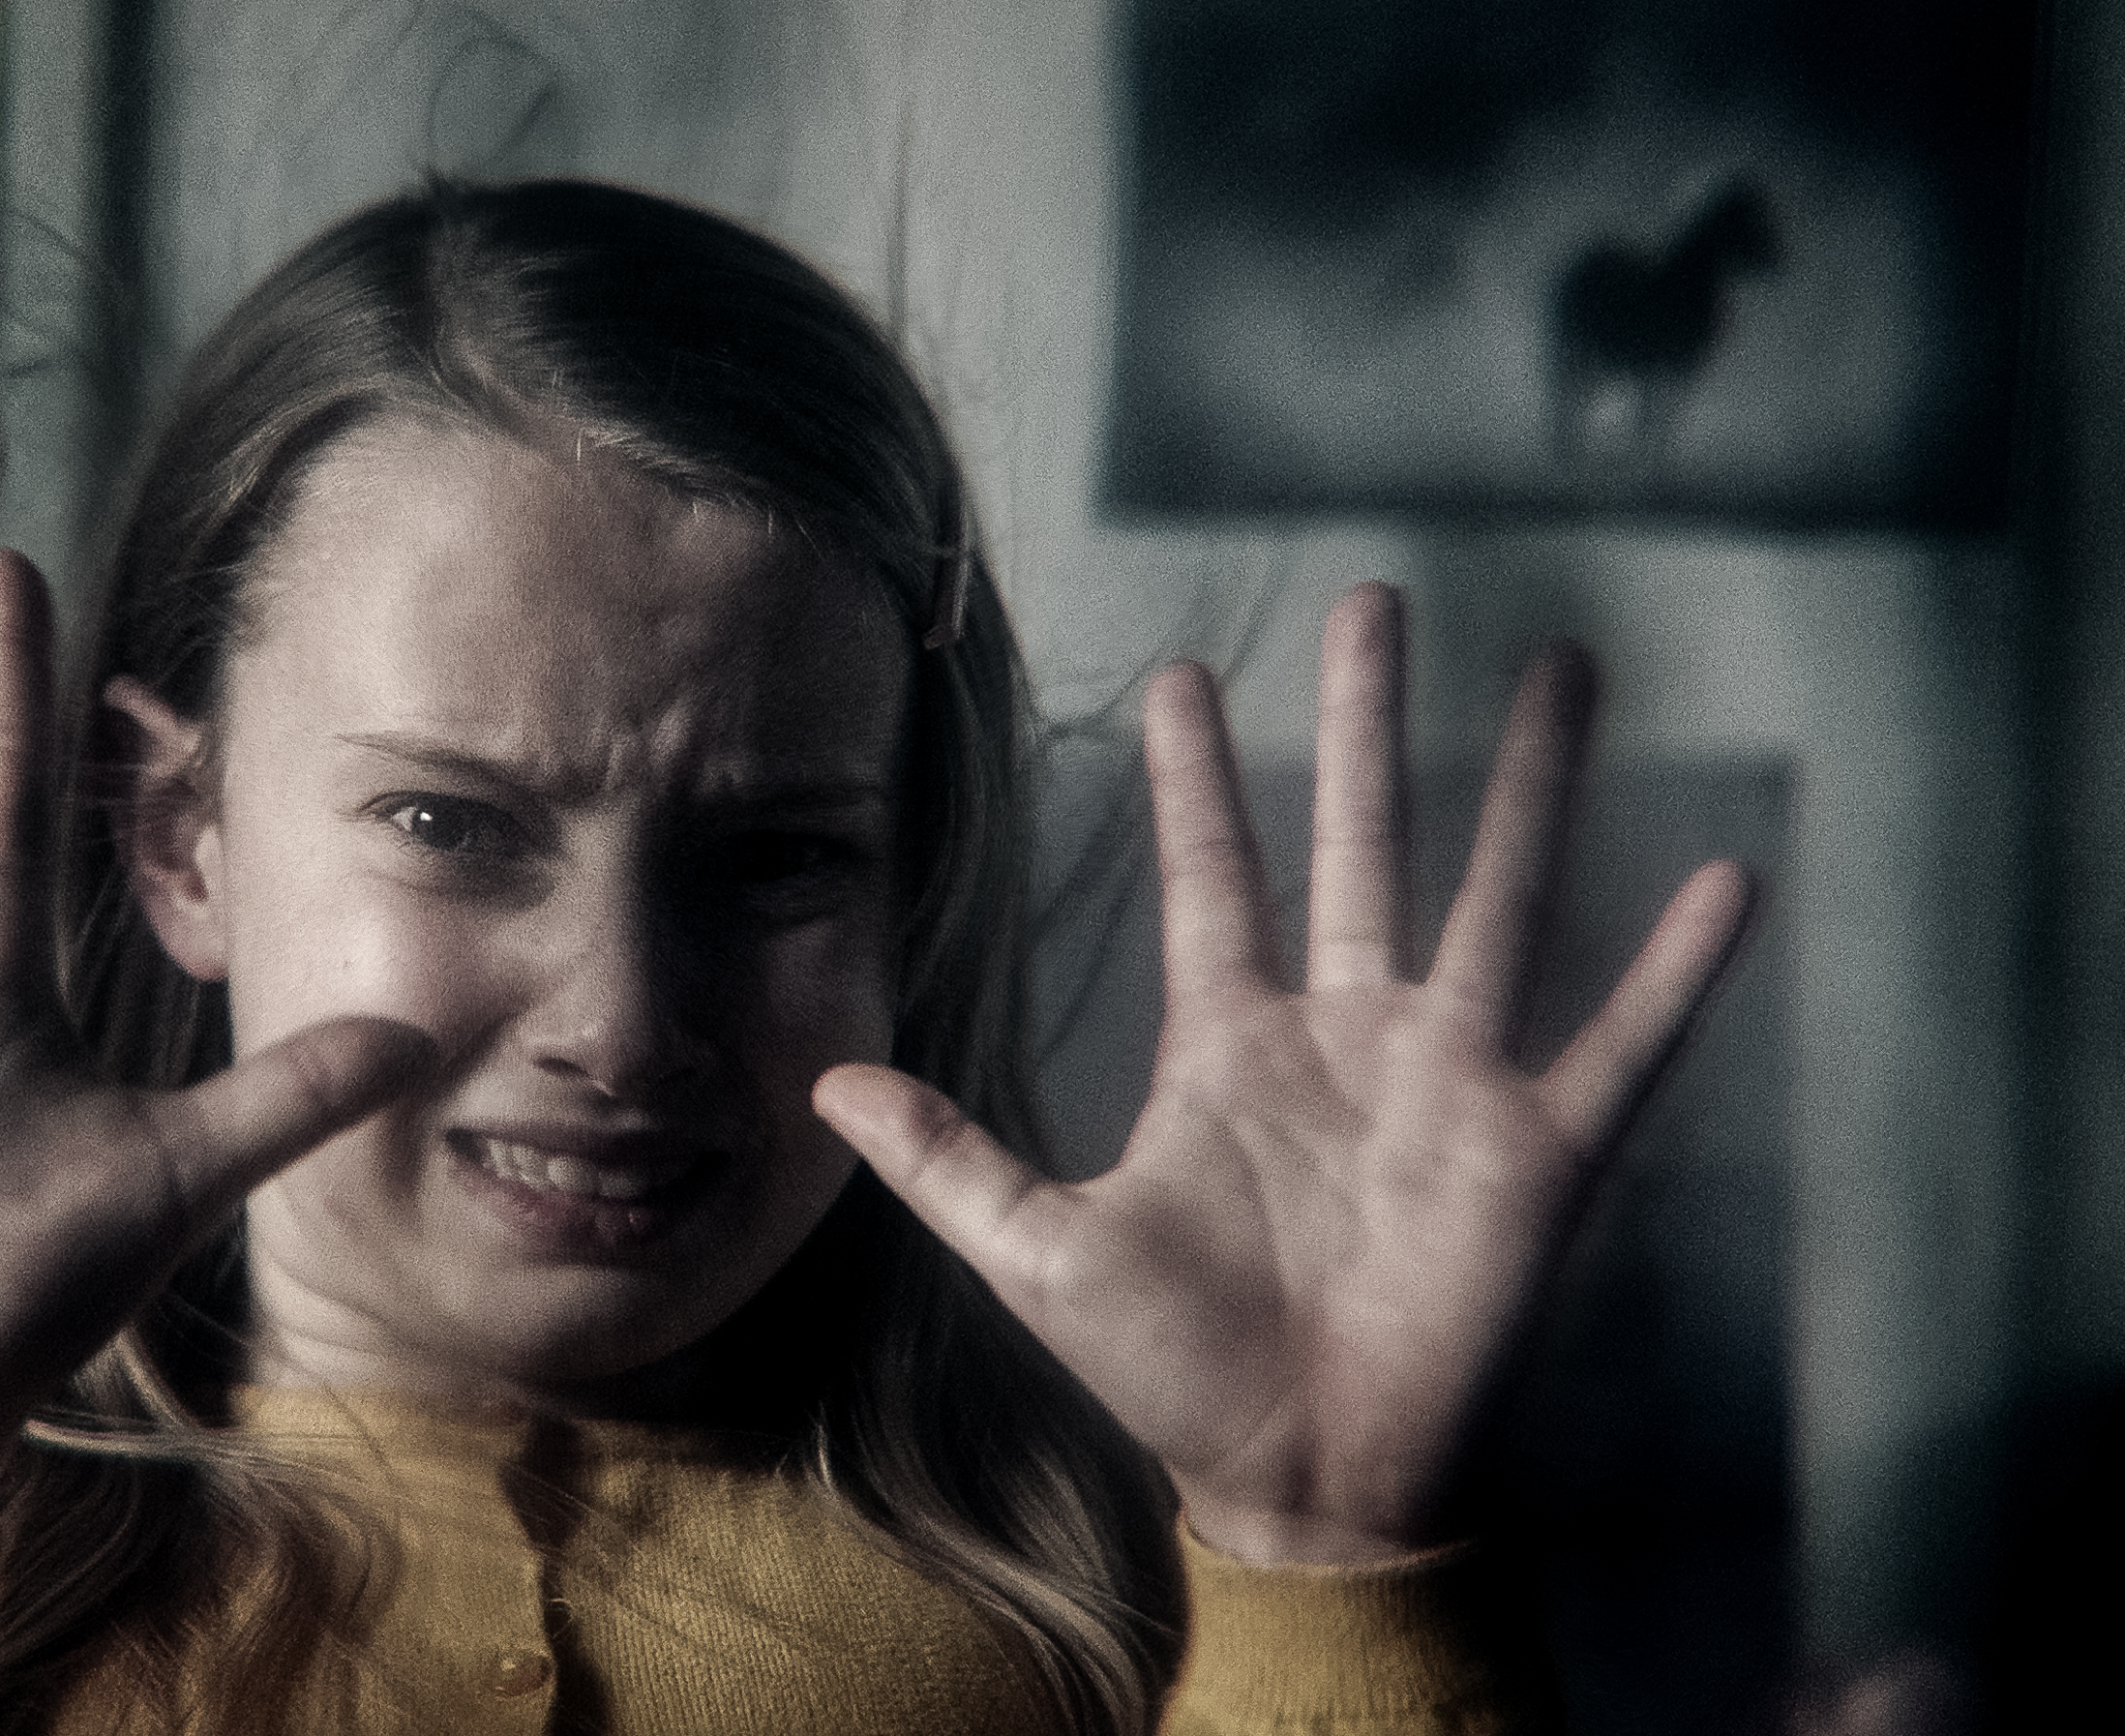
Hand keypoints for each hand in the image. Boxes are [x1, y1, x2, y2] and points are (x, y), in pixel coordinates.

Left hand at [816, 583, 1748, 1564]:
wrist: (1298, 1485)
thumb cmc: (1173, 1378)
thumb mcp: (1040, 1255)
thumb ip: (947, 1159)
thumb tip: (825, 1078)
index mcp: (1229, 1049)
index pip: (1214, 879)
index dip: (1197, 781)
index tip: (1177, 676)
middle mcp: (1346, 1039)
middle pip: (1363, 844)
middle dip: (1368, 724)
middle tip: (1375, 596)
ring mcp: (1448, 1084)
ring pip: (1499, 899)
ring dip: (1533, 785)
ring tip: (1561, 664)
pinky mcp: (1536, 1152)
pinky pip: (1621, 1042)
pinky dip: (1676, 968)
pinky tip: (1727, 874)